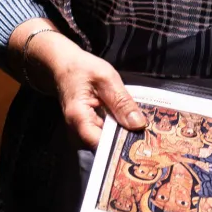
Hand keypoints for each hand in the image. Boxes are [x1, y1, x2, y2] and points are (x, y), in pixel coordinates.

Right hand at [24, 29, 145, 146]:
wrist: (62, 66)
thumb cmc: (81, 69)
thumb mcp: (106, 78)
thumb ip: (122, 101)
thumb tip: (139, 125)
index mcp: (79, 118)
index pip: (102, 144)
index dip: (122, 145)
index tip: (143, 144)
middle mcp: (76, 131)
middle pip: (105, 146)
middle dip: (126, 142)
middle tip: (149, 138)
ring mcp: (80, 132)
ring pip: (105, 142)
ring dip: (122, 136)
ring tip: (142, 131)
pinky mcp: (86, 130)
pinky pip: (103, 136)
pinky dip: (116, 130)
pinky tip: (128, 124)